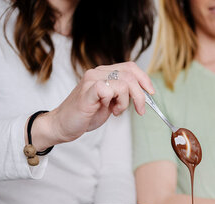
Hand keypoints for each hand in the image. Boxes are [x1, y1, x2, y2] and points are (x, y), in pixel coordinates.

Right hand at [31, 62, 153, 149]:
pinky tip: (108, 110)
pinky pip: (109, 90)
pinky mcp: (87, 91)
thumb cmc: (86, 114)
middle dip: (140, 95)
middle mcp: (98, 72)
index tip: (151, 92)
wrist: (63, 125)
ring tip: (116, 111)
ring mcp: (91, 80)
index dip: (144, 79)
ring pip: (123, 83)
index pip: (130, 67)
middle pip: (130, 75)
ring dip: (126, 102)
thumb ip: (123, 94)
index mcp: (104, 73)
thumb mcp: (110, 102)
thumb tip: (144, 94)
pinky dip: (114, 102)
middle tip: (140, 110)